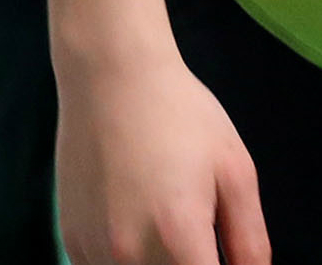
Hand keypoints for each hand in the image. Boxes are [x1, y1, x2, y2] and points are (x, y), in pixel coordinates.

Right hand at [57, 51, 269, 264]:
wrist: (111, 75)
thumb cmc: (182, 116)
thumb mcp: (235, 171)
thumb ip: (250, 242)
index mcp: (179, 237)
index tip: (220, 253)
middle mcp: (131, 254)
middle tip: (200, 238)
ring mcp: (95, 250)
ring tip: (164, 224)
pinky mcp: (71, 241)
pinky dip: (127, 262)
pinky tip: (136, 226)